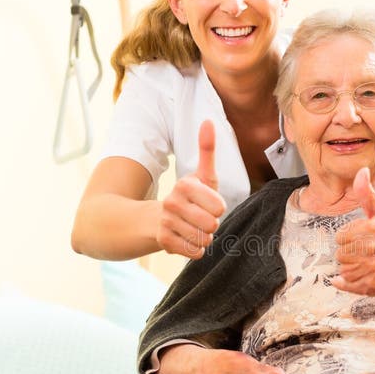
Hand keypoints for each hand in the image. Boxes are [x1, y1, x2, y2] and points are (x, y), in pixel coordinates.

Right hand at [157, 120, 226, 258]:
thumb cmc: (188, 197)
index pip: (219, 206)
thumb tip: (208, 121)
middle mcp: (172, 202)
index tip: (207, 204)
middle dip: (211, 225)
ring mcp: (166, 222)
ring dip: (203, 237)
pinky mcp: (164, 241)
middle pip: (212, 224)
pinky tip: (185, 239)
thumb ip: (207, 150)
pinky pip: (195, 252)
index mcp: (185, 185)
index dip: (218, 208)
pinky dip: (195, 249)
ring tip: (192, 228)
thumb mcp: (201, 175)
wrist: (155, 219)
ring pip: (204, 239)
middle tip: (200, 219)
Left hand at [332, 167, 374, 301]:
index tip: (361, 240)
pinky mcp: (374, 285)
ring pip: (343, 269)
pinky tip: (354, 277)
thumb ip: (368, 195)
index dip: (349, 238)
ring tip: (366, 264)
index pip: (342, 236)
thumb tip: (360, 172)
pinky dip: (346, 282)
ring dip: (351, 268)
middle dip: (350, 254)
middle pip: (340, 253)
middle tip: (365, 253)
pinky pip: (347, 283)